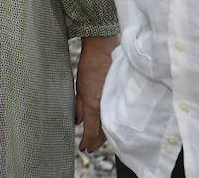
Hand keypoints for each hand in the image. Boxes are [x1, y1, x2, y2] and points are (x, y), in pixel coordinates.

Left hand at [75, 34, 117, 152]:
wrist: (102, 50)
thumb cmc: (88, 67)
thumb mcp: (78, 88)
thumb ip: (79, 107)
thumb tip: (78, 122)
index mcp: (94, 104)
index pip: (91, 132)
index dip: (87, 142)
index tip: (83, 148)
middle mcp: (105, 106)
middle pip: (103, 133)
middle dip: (96, 143)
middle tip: (89, 147)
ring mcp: (114, 101)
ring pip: (111, 125)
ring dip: (104, 135)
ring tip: (97, 141)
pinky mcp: (120, 96)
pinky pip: (116, 115)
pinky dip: (111, 124)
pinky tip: (107, 126)